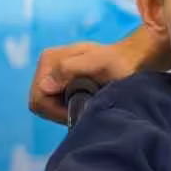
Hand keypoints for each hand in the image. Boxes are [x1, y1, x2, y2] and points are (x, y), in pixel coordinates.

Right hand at [28, 27, 167, 122]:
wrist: (132, 61)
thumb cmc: (120, 62)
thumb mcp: (99, 62)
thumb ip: (71, 69)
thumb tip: (45, 86)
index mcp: (49, 59)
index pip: (38, 99)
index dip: (57, 111)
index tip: (81, 107)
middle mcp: (47, 67)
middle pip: (41, 104)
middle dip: (60, 111)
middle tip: (87, 107)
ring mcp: (53, 76)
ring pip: (48, 107)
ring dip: (66, 110)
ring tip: (89, 103)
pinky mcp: (61, 85)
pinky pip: (56, 106)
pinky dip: (69, 108)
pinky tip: (87, 102)